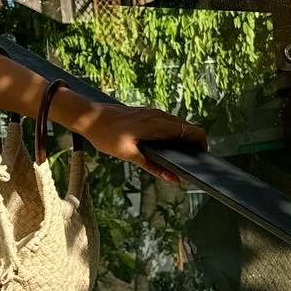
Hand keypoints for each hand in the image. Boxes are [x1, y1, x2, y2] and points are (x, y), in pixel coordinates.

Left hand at [77, 102, 207, 185]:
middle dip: (194, 143)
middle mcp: (159, 115)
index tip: (201, 158)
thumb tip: (172, 179)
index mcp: (158, 124)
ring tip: (180, 156)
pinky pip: (167, 121)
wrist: (89, 116)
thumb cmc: (106, 135)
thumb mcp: (128, 155)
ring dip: (183, 137)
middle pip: (188, 127)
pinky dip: (173, 132)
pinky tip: (165, 146)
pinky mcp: (146, 112)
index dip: (202, 143)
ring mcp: (153, 112)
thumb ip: (152, 166)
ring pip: (178, 124)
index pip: (192, 130)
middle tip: (191, 162)